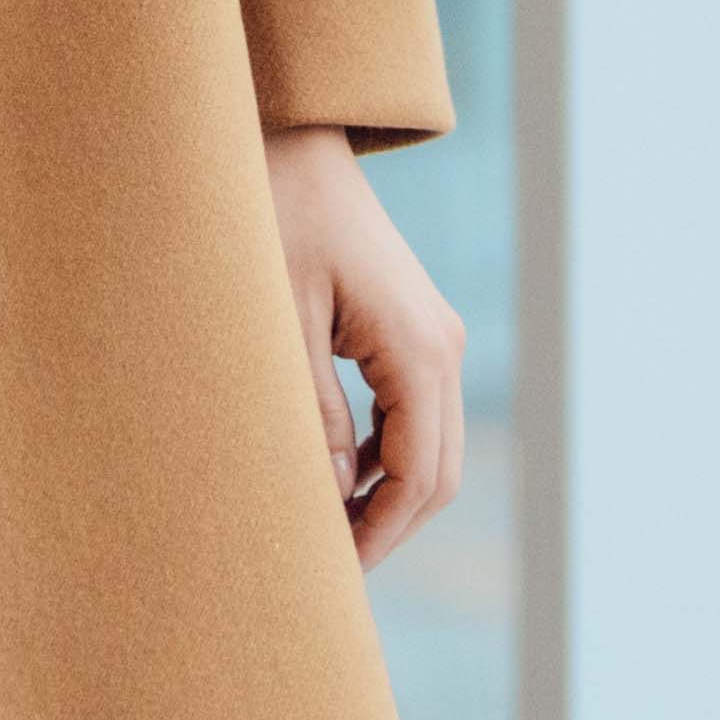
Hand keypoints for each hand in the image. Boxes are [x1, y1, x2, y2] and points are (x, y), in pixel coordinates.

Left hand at [264, 124, 466, 565]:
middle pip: (437, 473)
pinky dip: (384, 458)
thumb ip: (310, 415)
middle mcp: (443, 345)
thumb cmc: (276, 221)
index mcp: (419, 347)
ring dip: (387, 496)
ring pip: (431, 448)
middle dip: (388, 527)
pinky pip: (413, 416)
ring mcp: (434, 337)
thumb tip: (331, 495)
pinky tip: (332, 477)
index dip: (378, 534)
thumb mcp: (280, 326)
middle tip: (327, 571)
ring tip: (323, 531)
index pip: (418, 475)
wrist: (292, 143)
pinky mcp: (413, 331)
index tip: (332, 576)